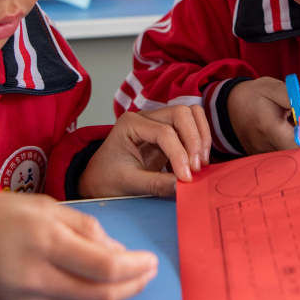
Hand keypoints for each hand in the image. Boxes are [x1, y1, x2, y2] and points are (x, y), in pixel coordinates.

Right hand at [0, 191, 157, 299]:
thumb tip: (118, 253)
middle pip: (100, 296)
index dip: (136, 269)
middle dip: (132, 288)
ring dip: (113, 293)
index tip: (152, 262)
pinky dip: (84, 293)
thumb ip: (84, 226)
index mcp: (44, 239)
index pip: (104, 267)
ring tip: (129, 277)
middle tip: (149, 274)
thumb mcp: (42, 204)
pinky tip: (93, 280)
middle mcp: (36, 275)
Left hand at [78, 105, 211, 197]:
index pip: (164, 132)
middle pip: (181, 113)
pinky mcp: (169, 133)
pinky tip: (198, 162)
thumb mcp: (128, 183)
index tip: (186, 178)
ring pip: (191, 115)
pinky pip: (192, 127)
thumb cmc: (106, 179)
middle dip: (194, 139)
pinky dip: (200, 141)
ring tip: (201, 164)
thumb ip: (156, 184)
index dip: (179, 154)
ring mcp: (158, 122)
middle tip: (197, 167)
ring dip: (201, 137)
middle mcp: (146, 117)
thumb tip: (184, 186)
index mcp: (130, 124)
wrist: (98, 180)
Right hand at [226, 77, 299, 153]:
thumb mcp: (271, 88)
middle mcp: (266, 147)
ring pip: (294, 154)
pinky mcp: (265, 159)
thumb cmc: (253, 96)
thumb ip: (293, 94)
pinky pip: (285, 156)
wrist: (228, 109)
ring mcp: (264, 156)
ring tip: (294, 121)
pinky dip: (292, 143)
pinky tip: (287, 130)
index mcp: (269, 128)